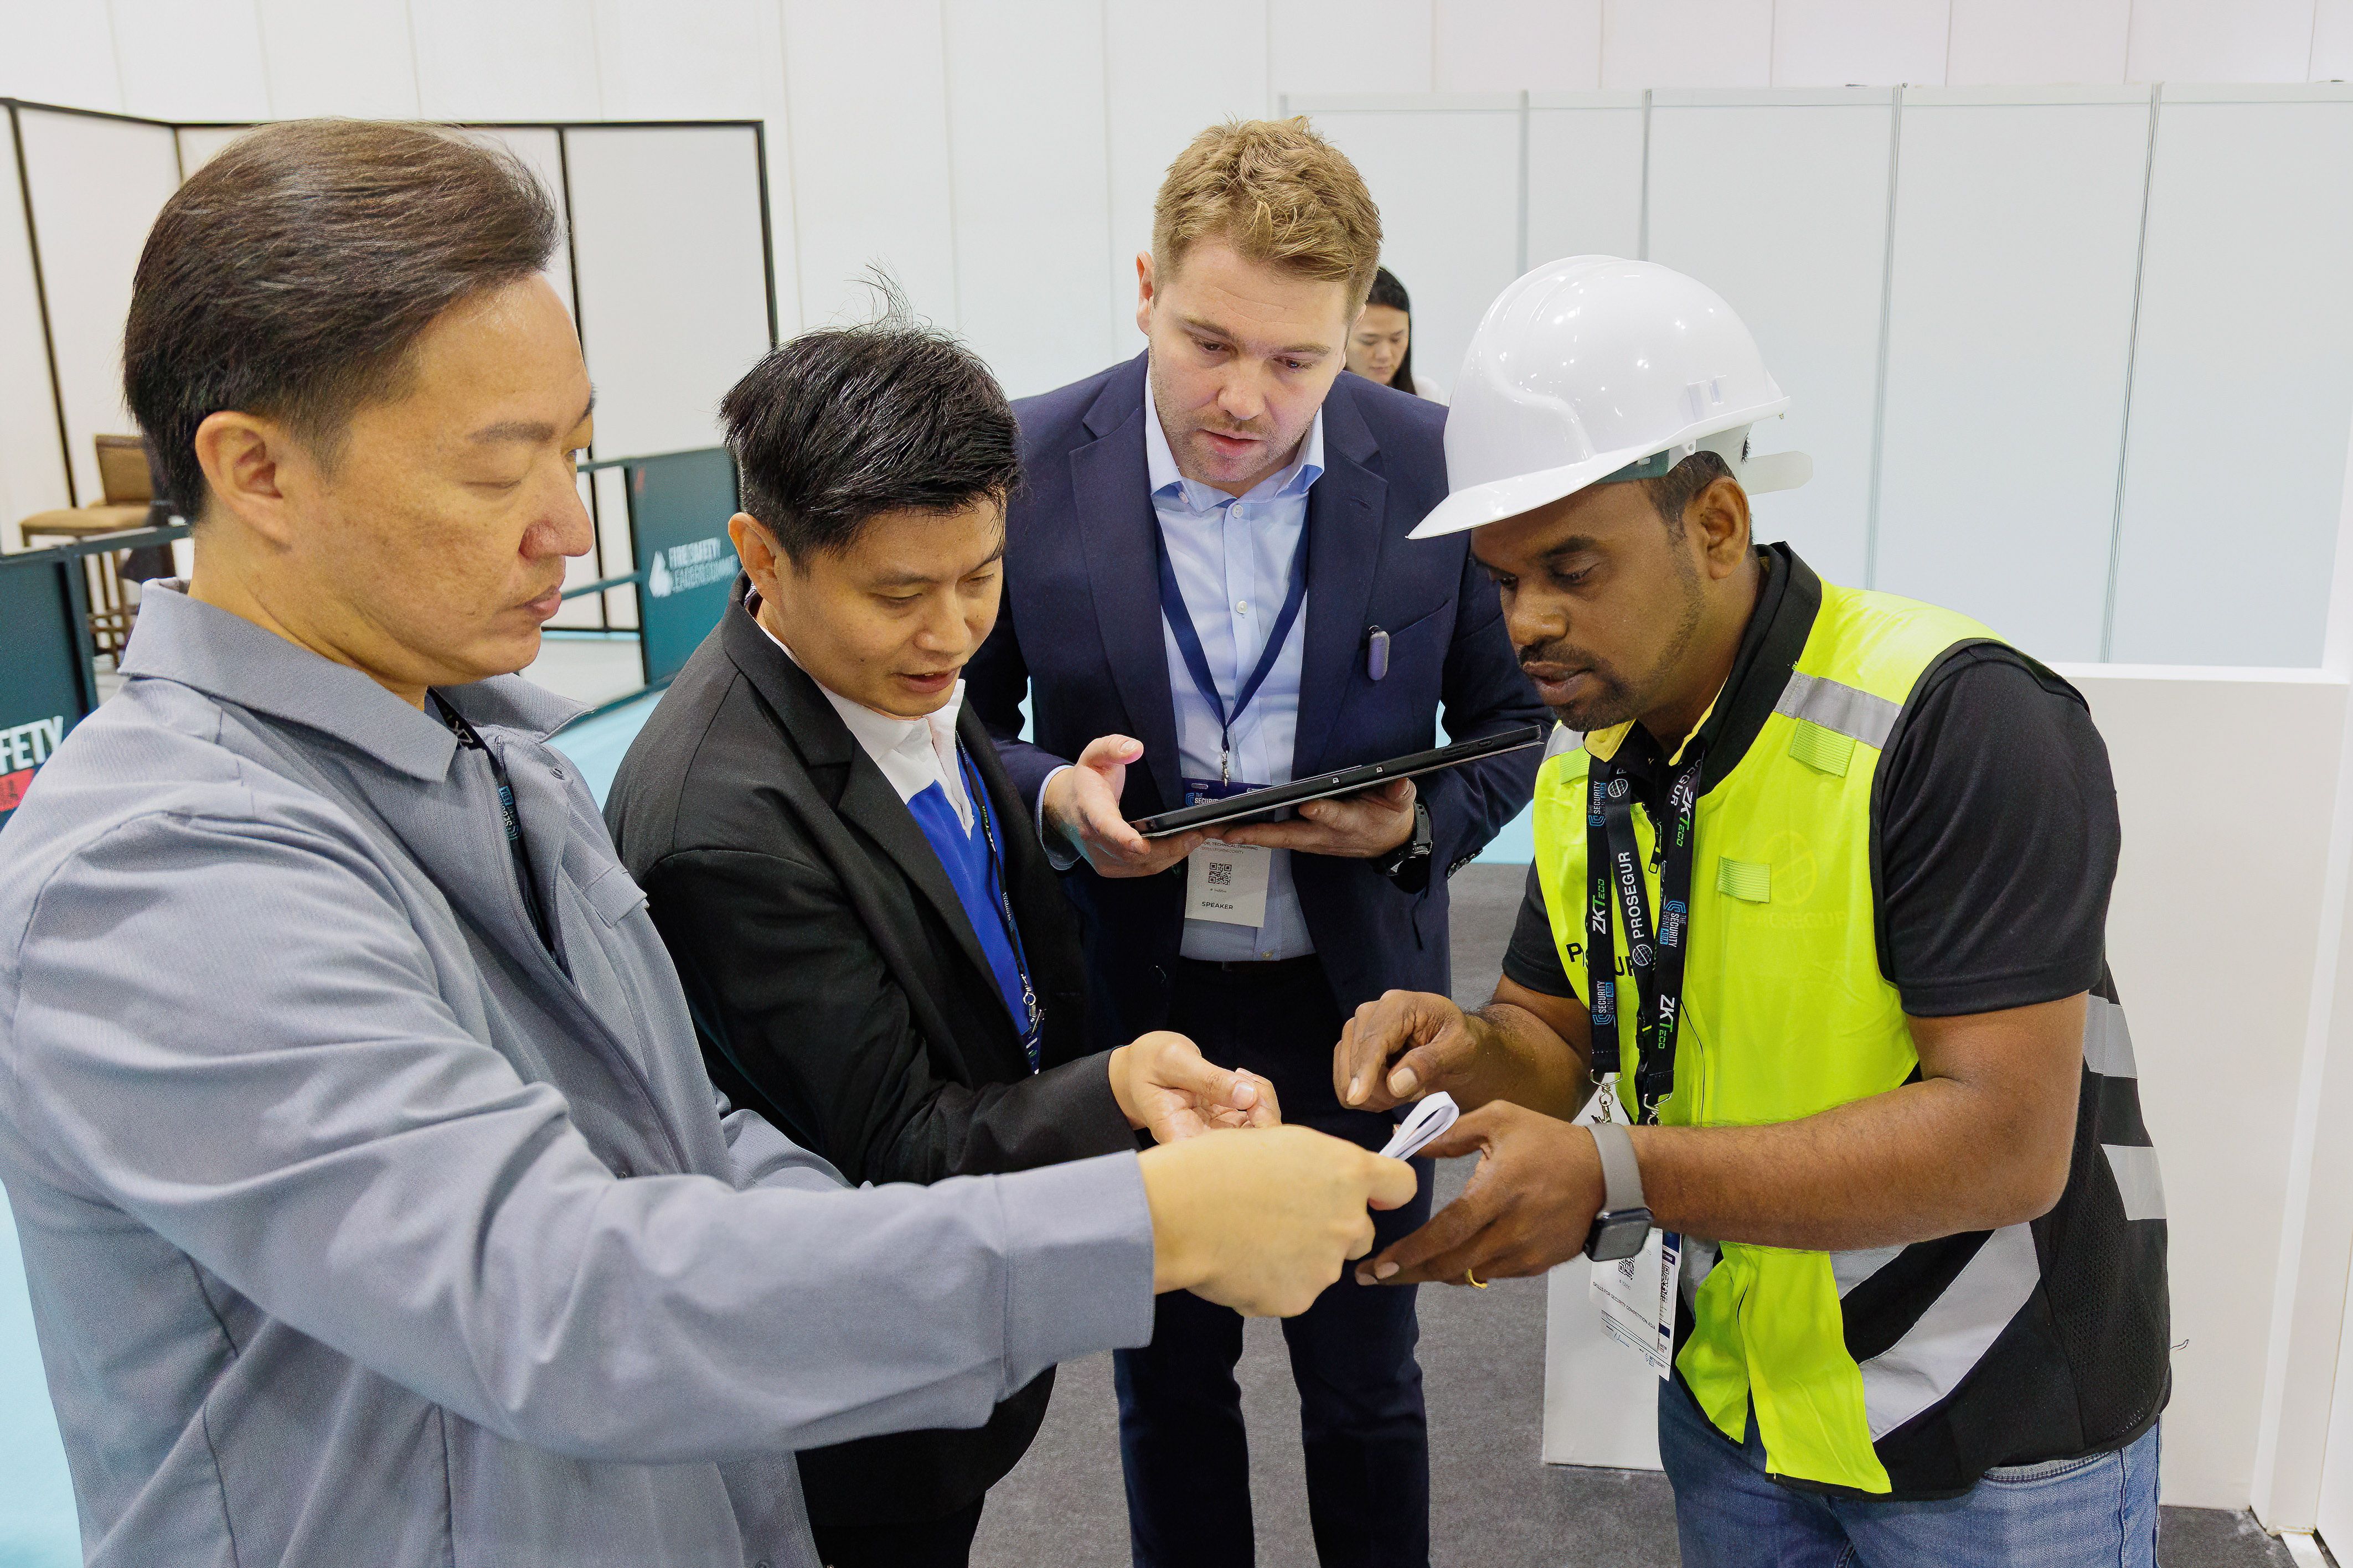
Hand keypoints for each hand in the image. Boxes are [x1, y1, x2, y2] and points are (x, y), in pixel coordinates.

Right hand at [1043, 735, 1202, 877]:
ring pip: (1138, 866)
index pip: (1104, 825)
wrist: (1065, 806)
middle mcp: (1093, 837)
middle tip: (1196, 835)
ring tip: (1194, 840)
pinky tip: (1178, 849)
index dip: (1121, 837)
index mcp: (1089, 807)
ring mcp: (1100, 856)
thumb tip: (1135, 748)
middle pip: (1130, 853)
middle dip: (1166, 847)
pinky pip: (1139, 870)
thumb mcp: (1095, 754)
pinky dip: (1162, 862)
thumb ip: (1113, 747)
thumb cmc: (1086, 780)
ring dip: (1169, 856)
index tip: (1139, 844)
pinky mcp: (1108, 867)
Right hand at [1109, 1030, 1281, 1141]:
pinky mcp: (1225, 1123)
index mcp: (1180, 1138)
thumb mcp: (1173, 1061)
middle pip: (1250, 1152)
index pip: (1224, 1160)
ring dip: (1264, 1101)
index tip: (1250, 1101)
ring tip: (1241, 1074)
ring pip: (1258, 1134)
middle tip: (1251, 1082)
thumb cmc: (1148, 1064)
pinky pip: (1254, 1118)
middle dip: (1266, 1115)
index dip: (1251, 1139)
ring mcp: (1216, 1135)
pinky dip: (1258, 1095)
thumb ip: (1209, 1078)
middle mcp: (1201, 1145)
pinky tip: (1243, 1077)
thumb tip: (1249, 1095)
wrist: (1138, 1069)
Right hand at [1139, 1125, 1417, 1316]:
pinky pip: (1293, 1290)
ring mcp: (1325, 1266)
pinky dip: (1272, 1281)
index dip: (1385, 1191)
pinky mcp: (1298, 1299)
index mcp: (1347, 1172)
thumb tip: (1329, 1183)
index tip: (1372, 1195)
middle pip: (1360, 1231)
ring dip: (1299, 1256)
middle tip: (1284, 1216)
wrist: (1176, 1213)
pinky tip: (1239, 1260)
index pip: (1401, 1185)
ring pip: (1324, 1264)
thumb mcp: (1280, 1143)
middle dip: (1332, 1227)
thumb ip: (1320, 1166)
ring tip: (1249, 1237)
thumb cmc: (1216, 1166)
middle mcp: (1347, 1220)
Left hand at [1216, 778, 1414, 858]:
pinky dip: (1255, 836)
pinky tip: (1230, 831)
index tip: (1308, 806)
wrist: (1390, 843)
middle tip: (1230, 832)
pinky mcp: (1305, 841)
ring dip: (1249, 837)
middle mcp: (1326, 836)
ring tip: (1218, 830)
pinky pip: (1277, 839)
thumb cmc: (1391, 816)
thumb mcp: (1401, 802)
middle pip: (1290, 836)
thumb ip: (1400, 791)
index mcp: (1350, 822)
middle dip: (1260, 835)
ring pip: (1278, 840)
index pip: (1334, 816)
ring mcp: (1313, 841)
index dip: (1322, 812)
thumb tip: (1400, 782)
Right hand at [1334, 988, 1491, 1113]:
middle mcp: (1372, 1012)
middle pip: (1356, 1057)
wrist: (1458, 1045)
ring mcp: (1359, 1029)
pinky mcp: (1353, 1047)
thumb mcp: (1460, 1050)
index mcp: (1400, 1005)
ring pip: (1346, 1070)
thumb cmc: (1463, 1043)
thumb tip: (1395, 1084)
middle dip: (1378, 1088)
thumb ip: (1430, 1063)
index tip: (1357, 1098)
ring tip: (1406, 1092)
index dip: (1364, 1070)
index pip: (1374, 1039)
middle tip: (1413, 1095)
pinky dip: (1364, 1095)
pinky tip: (1390, 1094)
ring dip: (1373, 1094)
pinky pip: (1344, 1078)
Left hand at [1355, 1103, 1602, 1286]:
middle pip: (1449, 1265)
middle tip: (1371, 1275)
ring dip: (1434, 1271)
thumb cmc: (1551, 1142)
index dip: (1410, 1253)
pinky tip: (1448, 1257)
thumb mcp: (1499, 1119)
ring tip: (1402, 1266)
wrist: (1609, 1176)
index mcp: (1498, 1192)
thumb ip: (1448, 1132)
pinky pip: (1490, 1273)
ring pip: (1467, 1274)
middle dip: (1406, 1273)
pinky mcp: (1536, 1265)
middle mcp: (1511, 1231)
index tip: (1377, 1265)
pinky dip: (1465, 1267)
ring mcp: (1525, 1253)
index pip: (1447, 1232)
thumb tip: (1400, 1139)